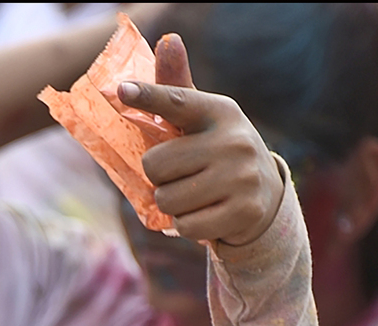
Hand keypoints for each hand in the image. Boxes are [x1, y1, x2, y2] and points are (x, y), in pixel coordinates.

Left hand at [123, 34, 283, 245]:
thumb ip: (176, 89)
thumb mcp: (198, 121)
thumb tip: (168, 40)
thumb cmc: (215, 151)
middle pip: (155, 165)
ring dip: (172, 203)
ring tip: (196, 194)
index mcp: (219, 111)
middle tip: (182, 174)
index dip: (149, 96)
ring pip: (167, 198)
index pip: (177, 102)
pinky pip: (185, 225)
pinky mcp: (244, 210)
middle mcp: (234, 140)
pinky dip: (186, 224)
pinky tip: (207, 213)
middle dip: (158, 176)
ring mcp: (242, 176)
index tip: (121, 91)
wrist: (264, 193)